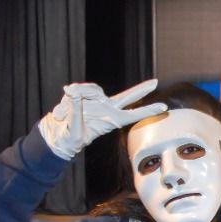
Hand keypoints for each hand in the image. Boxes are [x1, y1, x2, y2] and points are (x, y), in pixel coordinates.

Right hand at [38, 79, 166, 160]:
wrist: (56, 135)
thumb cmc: (69, 139)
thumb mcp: (74, 131)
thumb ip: (75, 112)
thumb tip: (73, 94)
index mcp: (110, 121)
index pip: (133, 115)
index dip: (147, 111)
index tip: (164, 107)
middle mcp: (106, 108)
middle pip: (127, 97)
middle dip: (141, 89)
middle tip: (156, 82)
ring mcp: (95, 101)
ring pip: (93, 90)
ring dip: (78, 97)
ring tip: (63, 114)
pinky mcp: (81, 95)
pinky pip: (76, 91)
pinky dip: (65, 102)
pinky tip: (59, 114)